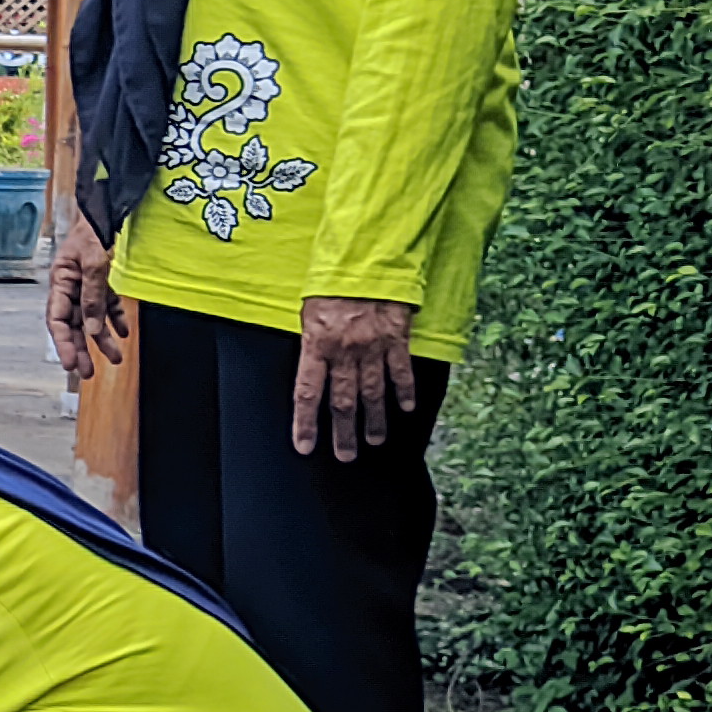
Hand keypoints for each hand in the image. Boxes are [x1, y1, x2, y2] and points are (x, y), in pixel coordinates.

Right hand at [46, 218, 128, 383]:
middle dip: (80, 349)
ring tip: (115, 359)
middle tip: (87, 373)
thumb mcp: (94, 262)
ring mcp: (86, 285)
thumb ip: (93, 295)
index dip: (62, 343)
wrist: (107, 208)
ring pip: (93, 319)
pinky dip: (116, 319)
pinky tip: (125, 334)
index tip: (69, 363)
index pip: (57, 319)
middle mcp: (70, 287)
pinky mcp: (102, 282)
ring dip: (102, 340)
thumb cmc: (93, 229)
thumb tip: (93, 329)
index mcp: (60, 281)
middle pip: (73, 325)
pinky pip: (108, 306)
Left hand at [294, 295, 419, 461]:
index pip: (308, 394)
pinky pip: (400, 371)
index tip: (306, 447)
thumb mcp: (308, 310)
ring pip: (372, 393)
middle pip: (343, 402)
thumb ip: (311, 341)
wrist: (367, 255)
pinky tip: (405, 409)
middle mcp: (345, 351)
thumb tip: (311, 366)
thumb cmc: (331, 280)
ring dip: (374, 420)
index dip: (306, 424)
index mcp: (316, 344)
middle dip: (343, 432)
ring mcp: (373, 346)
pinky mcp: (396, 337)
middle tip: (345, 456)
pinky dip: (403, 392)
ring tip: (374, 441)